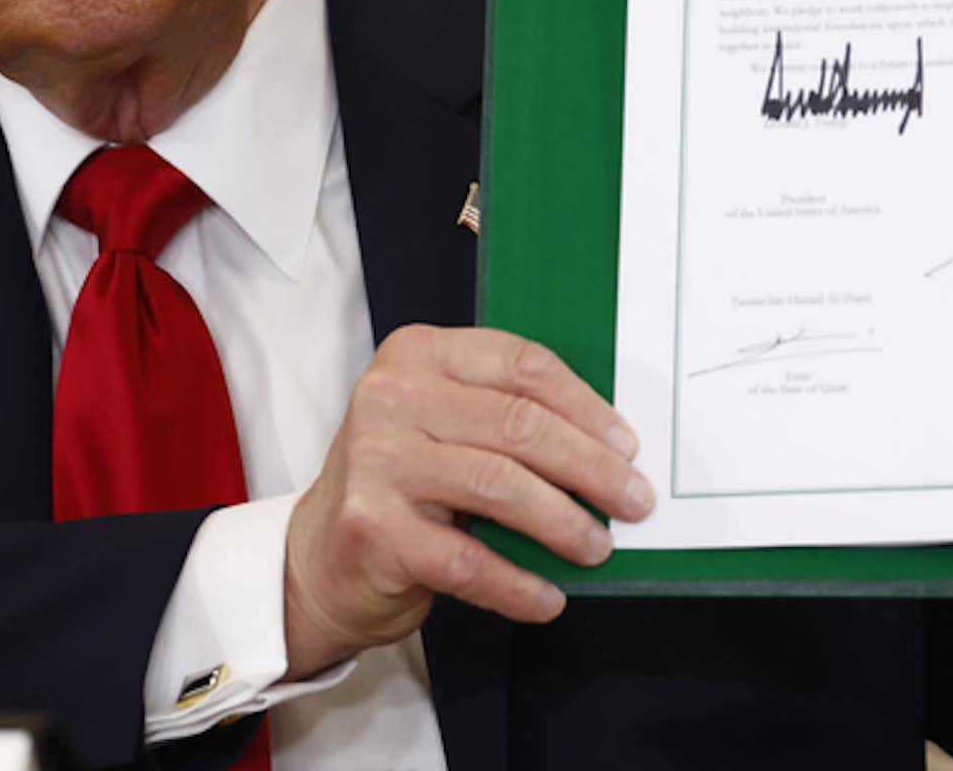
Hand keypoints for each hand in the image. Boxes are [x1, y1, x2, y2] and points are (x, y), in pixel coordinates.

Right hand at [279, 325, 651, 677]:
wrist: (319, 558)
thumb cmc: (404, 485)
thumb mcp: (446, 426)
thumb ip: (508, 419)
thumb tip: (612, 450)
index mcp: (417, 354)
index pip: (521, 365)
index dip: (586, 407)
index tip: (627, 445)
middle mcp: (391, 398)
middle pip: (518, 425)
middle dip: (591, 468)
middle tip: (633, 501)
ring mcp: (376, 462)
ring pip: (499, 487)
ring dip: (564, 524)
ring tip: (597, 547)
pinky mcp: (373, 529)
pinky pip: (469, 559)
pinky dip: (519, 584)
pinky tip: (548, 597)